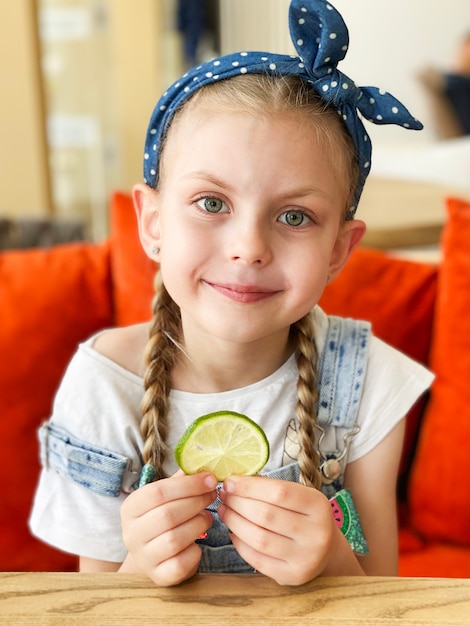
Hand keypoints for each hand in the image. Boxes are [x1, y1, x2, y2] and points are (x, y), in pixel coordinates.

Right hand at [120, 471, 216, 585]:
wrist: (153, 555)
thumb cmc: (163, 518)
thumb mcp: (166, 496)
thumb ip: (180, 480)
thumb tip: (202, 463)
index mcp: (130, 508)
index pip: (157, 492)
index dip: (188, 485)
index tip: (210, 479)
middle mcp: (131, 534)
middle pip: (167, 515)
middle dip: (196, 502)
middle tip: (213, 495)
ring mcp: (143, 557)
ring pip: (174, 539)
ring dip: (198, 524)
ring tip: (208, 517)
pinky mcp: (158, 576)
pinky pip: (180, 564)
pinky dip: (195, 551)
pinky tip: (198, 542)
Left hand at [218, 475, 338, 584]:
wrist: (326, 551)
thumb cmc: (304, 515)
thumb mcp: (298, 496)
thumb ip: (270, 489)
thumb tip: (234, 483)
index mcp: (318, 505)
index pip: (279, 492)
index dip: (249, 487)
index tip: (230, 482)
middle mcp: (316, 533)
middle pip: (266, 515)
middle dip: (238, 503)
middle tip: (224, 496)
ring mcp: (305, 557)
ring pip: (259, 538)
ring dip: (235, 522)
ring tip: (225, 511)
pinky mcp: (292, 576)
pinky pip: (258, 559)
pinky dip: (240, 544)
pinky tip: (233, 532)